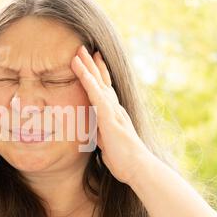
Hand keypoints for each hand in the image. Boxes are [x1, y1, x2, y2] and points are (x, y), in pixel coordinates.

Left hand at [71, 45, 153, 184]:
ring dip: (88, 68)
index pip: (104, 90)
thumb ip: (102, 134)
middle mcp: (115, 109)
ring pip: (98, 85)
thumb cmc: (123, 159)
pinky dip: (90, 83)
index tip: (92, 60)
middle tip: (82, 48)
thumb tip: (96, 133)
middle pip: (101, 81)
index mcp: (114, 114)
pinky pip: (97, 97)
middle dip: (92, 64)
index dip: (98, 75)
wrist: (137, 168)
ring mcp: (113, 112)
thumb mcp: (108, 143)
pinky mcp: (110, 119)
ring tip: (78, 53)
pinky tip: (83, 72)